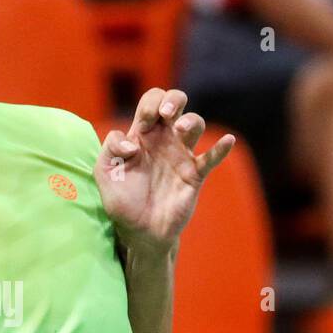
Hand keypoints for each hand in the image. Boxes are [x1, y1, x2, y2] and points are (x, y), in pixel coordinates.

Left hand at [94, 88, 234, 258]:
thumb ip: (110, 149)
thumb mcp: (105, 174)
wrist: (140, 232)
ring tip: (181, 130)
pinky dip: (221, 148)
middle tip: (165, 115)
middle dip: (173, 100)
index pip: (151, 102)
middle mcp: (163, 139)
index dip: (150, 105)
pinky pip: (212, 158)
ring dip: (192, 121)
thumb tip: (132, 142)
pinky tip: (227, 140)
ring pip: (196, 123)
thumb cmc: (122, 202)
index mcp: (142, 134)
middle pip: (176, 101)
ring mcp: (181, 155)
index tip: (144, 125)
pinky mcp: (195, 174)